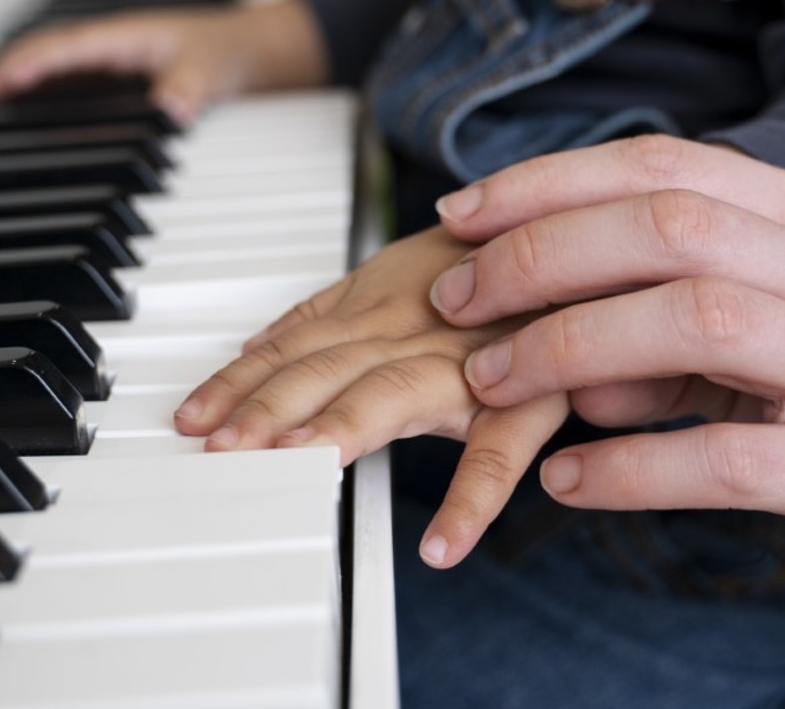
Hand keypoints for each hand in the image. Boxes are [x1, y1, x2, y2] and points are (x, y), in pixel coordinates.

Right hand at [0, 0, 327, 125]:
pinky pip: (71, 81)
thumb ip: (191, 87)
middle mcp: (112, 46)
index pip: (63, 47)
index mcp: (125, 36)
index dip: (27, 64)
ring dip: (21, 81)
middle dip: (8, 71)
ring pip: (54, 66)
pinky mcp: (120, 78)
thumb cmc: (231, 50)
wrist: (257, 49)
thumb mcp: (214, 69)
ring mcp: (114, 61)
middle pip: (46, 53)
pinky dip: (44, 92)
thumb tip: (170, 109)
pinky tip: (31, 115)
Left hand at [171, 226, 568, 568]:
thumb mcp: (405, 266)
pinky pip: (500, 451)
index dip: (239, 379)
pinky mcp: (533, 395)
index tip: (190, 418)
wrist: (593, 239)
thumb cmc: (495, 260)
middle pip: (326, 365)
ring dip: (340, 425)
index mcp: (380, 300)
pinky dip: (473, 497)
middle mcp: (417, 325)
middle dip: (267, 405)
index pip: (292, 343)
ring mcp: (471, 359)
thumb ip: (335, 309)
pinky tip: (442, 547)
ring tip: (296, 465)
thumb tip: (258, 343)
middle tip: (218, 449)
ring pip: (394, 390)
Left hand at [427, 135, 784, 616]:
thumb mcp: (767, 330)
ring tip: (491, 383)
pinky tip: (566, 480)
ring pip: (699, 319)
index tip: (458, 215)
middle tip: (459, 299)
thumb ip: (659, 317)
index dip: (549, 181)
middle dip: (542, 253)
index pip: (668, 164)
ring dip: (570, 345)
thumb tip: (533, 328)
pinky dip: (627, 467)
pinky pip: (725, 458)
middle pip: (674, 223)